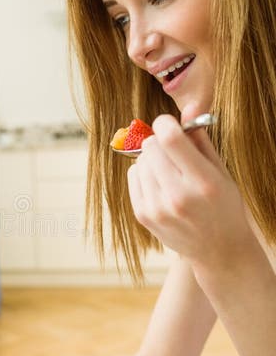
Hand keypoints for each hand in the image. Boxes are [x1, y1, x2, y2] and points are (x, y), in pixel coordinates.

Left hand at [126, 108, 253, 270]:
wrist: (217, 249)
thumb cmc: (222, 204)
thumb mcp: (220, 170)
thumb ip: (201, 139)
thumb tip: (189, 107)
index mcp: (203, 182)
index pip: (170, 139)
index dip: (165, 123)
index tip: (170, 124)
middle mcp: (178, 197)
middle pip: (151, 146)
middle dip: (161, 141)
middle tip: (174, 152)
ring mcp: (157, 209)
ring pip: (140, 160)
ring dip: (153, 159)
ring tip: (170, 173)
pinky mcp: (143, 215)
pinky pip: (133, 175)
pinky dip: (144, 173)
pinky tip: (161, 184)